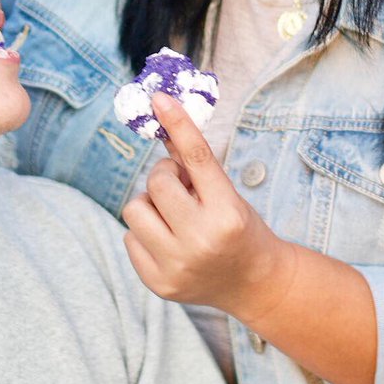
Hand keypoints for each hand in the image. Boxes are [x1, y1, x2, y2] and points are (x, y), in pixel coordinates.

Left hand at [121, 92, 292, 318]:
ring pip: (135, 209)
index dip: (178, 124)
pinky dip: (144, 233)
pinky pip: (129, 238)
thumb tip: (164, 119)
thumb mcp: (228, 193)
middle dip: (164, 177)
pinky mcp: (159, 282)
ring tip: (172, 215)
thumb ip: (195, 165)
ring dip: (150, 204)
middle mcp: (202, 240)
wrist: (254, 284)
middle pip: (157, 182)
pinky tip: (168, 241)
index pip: (197, 157)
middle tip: (181, 185)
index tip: (160, 98)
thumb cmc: (240, 229)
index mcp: (227, 213)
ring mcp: (178, 265)